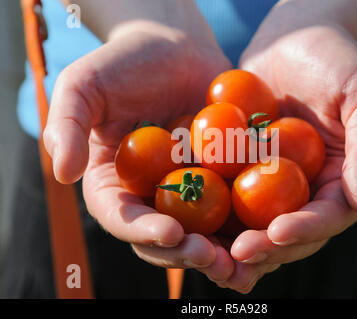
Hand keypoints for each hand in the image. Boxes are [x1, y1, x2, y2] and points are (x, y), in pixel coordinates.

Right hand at [44, 23, 231, 268]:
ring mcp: (185, 191)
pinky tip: (271, 233)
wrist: (175, 48)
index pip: (121, 216)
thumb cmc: (124, 62)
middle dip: (186, 253)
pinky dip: (249, 225)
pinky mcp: (218, 180)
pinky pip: (233, 207)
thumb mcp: (84, 84)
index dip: (141, 230)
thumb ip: (68, 125)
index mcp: (112, 183)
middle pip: (163, 236)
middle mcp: (148, 196)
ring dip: (222, 252)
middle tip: (213, 258)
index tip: (171, 232)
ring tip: (246, 262)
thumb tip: (63, 175)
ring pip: (201, 232)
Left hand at [198, 4, 356, 292]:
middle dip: (266, 248)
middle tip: (237, 254)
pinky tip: (191, 224)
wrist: (292, 38)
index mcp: (340, 179)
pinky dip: (212, 213)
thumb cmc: (335, 59)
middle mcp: (307, 188)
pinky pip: (227, 195)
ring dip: (234, 244)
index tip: (277, 233)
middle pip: (290, 231)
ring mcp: (273, 182)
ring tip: (209, 254)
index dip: (306, 230)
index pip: (328, 216)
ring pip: (256, 224)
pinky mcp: (243, 169)